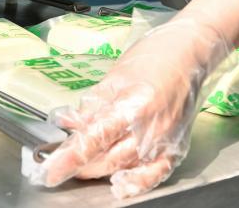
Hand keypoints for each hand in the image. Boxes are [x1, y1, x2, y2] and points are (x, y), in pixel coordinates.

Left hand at [24, 16, 233, 198]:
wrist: (190, 52)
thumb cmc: (153, 56)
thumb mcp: (115, 76)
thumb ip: (92, 105)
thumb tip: (69, 125)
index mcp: (132, 105)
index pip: (93, 140)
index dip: (68, 158)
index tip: (48, 172)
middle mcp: (150, 129)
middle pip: (106, 160)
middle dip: (80, 165)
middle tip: (60, 163)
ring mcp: (165, 141)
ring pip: (125, 169)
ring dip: (99, 172)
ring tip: (82, 168)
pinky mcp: (176, 147)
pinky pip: (155, 174)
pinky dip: (136, 184)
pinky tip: (120, 186)